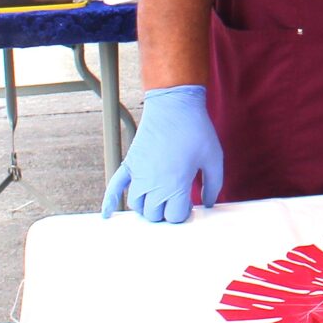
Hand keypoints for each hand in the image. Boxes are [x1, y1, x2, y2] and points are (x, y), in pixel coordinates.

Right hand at [102, 86, 224, 223]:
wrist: (174, 105)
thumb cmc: (195, 129)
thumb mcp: (214, 158)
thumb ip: (214, 184)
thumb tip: (208, 203)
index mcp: (175, 185)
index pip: (173, 217)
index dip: (183, 212)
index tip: (188, 202)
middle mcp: (154, 183)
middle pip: (153, 215)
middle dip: (165, 212)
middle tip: (175, 201)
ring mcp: (138, 174)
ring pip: (137, 205)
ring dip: (146, 207)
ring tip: (158, 199)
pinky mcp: (130, 163)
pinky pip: (114, 187)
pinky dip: (109, 201)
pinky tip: (107, 214)